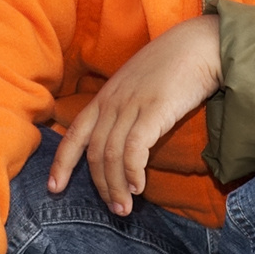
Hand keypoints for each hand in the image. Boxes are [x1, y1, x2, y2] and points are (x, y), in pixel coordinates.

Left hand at [50, 13, 221, 213]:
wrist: (200, 44)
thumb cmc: (175, 65)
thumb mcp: (139, 85)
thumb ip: (127, 108)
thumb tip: (124, 140)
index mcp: (105, 96)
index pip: (74, 134)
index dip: (61, 163)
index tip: (54, 188)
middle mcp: (112, 101)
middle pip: (93, 152)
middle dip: (100, 186)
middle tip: (114, 209)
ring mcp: (131, 104)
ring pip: (111, 155)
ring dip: (116, 187)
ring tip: (125, 208)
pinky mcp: (154, 109)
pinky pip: (134, 148)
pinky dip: (133, 171)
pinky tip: (139, 186)